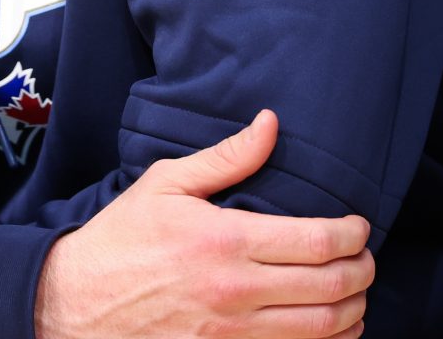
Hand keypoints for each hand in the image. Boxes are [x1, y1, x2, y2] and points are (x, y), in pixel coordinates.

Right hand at [34, 110, 372, 337]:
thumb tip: (270, 124)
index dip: (354, 235)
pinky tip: (329, 328)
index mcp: (227, 240)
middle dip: (363, 271)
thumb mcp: (167, 184)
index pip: (319, 241)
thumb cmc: (122, 240)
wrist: (77, 302)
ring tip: (356, 293)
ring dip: (353, 312)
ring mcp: (234, 334)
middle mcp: (237, 291)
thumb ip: (227, 157)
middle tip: (366, 258)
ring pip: (322, 330)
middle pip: (332, 287)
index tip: (359, 227)